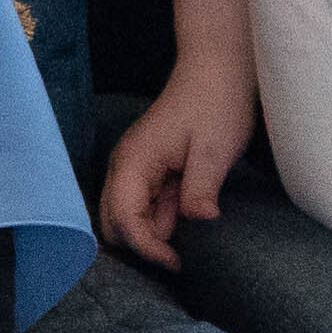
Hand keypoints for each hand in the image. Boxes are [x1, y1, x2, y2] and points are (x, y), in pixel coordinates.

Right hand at [98, 53, 255, 263]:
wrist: (218, 70)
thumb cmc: (216, 103)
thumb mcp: (215, 150)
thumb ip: (200, 188)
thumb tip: (199, 223)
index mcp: (133, 162)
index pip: (123, 220)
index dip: (147, 248)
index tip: (179, 262)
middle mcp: (125, 167)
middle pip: (114, 224)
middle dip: (142, 245)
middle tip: (183, 253)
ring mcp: (136, 168)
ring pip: (128, 217)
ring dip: (153, 233)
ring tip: (192, 234)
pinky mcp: (151, 169)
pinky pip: (146, 205)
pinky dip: (163, 219)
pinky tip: (190, 216)